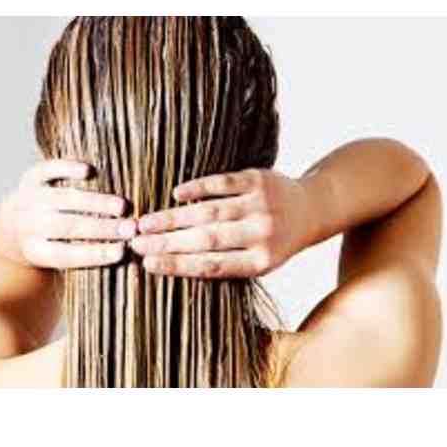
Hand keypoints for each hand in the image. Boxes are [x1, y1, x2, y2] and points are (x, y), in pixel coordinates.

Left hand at [0, 159, 136, 268]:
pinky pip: (48, 170)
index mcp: (35, 251)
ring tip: (122, 206)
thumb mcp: (59, 258)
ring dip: (95, 202)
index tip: (121, 252)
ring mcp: (29, 199)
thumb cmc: (51, 245)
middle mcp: (29, 225)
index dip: (94, 254)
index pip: (66, 255)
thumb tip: (126, 256)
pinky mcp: (30, 177)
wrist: (12, 225)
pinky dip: (67, 169)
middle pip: (67, 227)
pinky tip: (90, 171)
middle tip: (130, 228)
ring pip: (64, 199)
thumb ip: (86, 256)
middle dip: (101, 229)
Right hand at [130, 168, 310, 277]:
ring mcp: (261, 205)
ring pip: (210, 212)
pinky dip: (197, 188)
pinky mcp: (258, 179)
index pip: (211, 266)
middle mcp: (262, 234)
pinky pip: (223, 183)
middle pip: (206, 240)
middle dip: (166, 242)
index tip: (148, 265)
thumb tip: (171, 265)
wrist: (311, 208)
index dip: (178, 266)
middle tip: (135, 243)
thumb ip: (223, 263)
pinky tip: (176, 194)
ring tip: (145, 222)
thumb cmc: (274, 241)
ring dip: (173, 218)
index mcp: (260, 262)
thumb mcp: (258, 261)